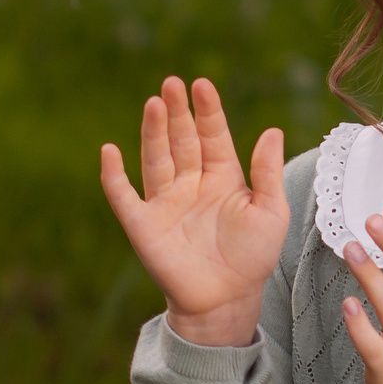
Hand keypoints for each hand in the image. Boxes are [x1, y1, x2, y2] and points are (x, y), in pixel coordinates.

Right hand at [99, 76, 286, 346]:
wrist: (227, 301)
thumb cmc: (253, 257)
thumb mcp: (270, 212)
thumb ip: (267, 172)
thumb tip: (273, 130)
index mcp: (223, 176)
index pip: (212, 135)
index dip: (207, 111)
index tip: (202, 85)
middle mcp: (191, 183)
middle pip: (182, 140)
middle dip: (178, 112)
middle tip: (172, 83)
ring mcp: (165, 201)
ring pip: (156, 158)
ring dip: (153, 132)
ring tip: (154, 103)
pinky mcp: (144, 224)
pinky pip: (124, 196)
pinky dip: (114, 175)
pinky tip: (109, 151)